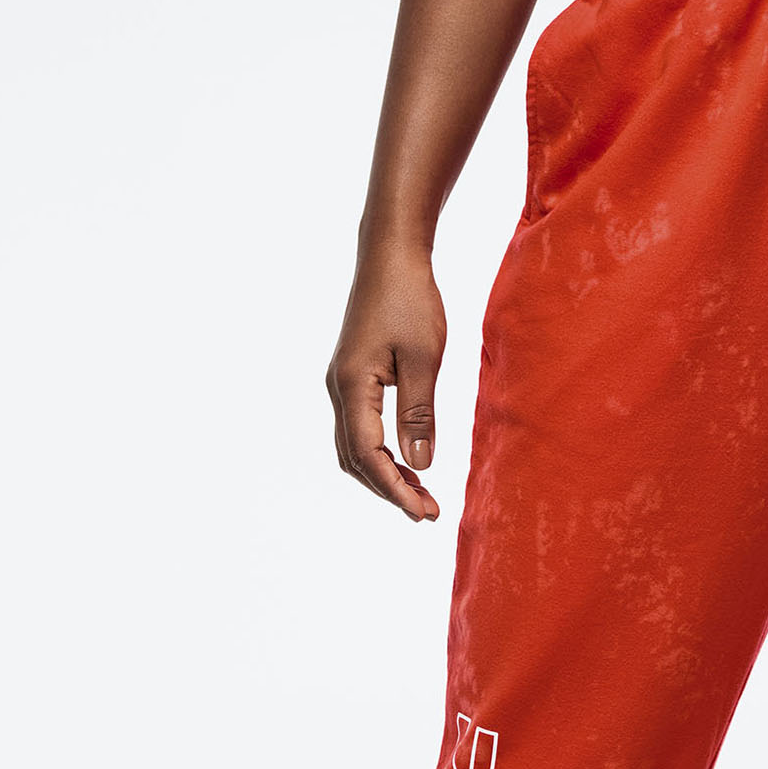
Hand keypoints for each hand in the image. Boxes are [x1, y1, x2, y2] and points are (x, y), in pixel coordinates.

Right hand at [326, 252, 445, 522]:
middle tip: (428, 512)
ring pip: (355, 447)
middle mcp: (339, 389)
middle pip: (355, 459)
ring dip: (385, 475)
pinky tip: (408, 461)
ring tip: (421, 494)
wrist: (391, 255)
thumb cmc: (409, 299)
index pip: (368, 455)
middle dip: (389, 490)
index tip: (424, 513)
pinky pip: (361, 429)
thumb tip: (420, 466)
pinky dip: (382, 453)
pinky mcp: (354, 378)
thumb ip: (418, 415)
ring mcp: (343, 384)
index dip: (395, 489)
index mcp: (352, 386)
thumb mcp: (424, 359)